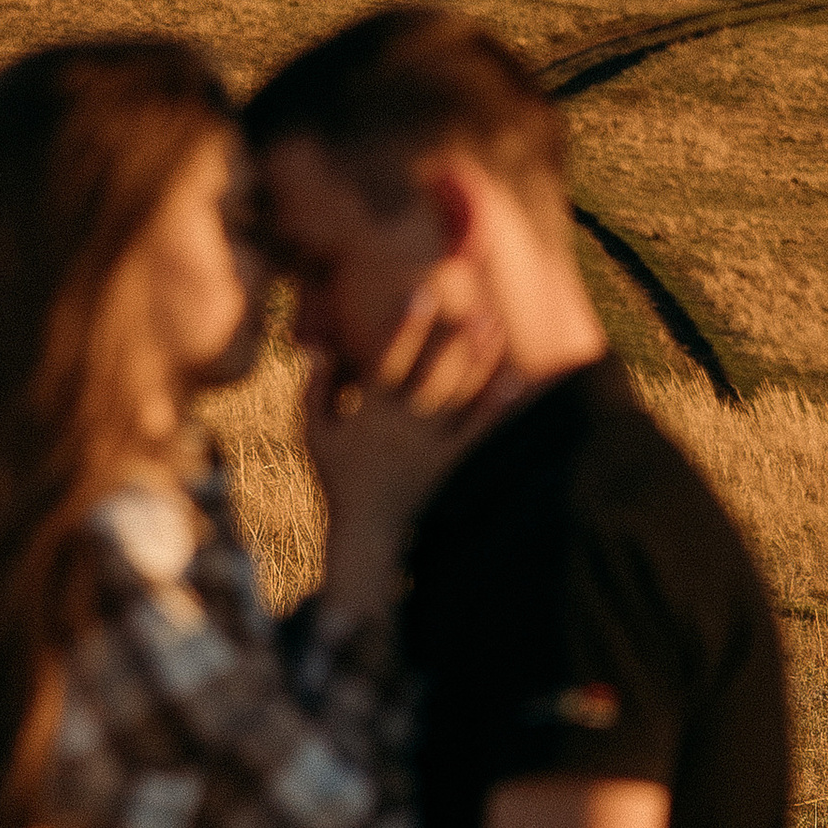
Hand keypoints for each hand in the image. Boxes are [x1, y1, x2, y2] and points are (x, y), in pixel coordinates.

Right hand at [306, 282, 510, 619]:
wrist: (366, 532)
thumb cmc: (337, 480)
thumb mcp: (313, 435)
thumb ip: (313, 391)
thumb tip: (316, 349)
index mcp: (370, 412)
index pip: (389, 360)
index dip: (405, 328)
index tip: (420, 295)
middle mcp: (402, 424)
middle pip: (434, 372)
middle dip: (455, 338)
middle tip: (476, 304)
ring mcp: (429, 444)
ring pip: (459, 394)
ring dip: (478, 358)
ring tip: (495, 325)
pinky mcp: (450, 462)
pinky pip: (476, 430)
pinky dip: (495, 404)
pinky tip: (515, 378)